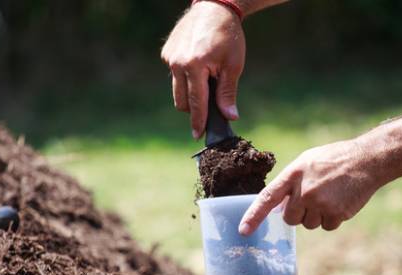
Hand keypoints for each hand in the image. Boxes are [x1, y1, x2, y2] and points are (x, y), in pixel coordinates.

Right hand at [161, 1, 244, 138]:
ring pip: (177, 90)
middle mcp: (177, 63)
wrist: (215, 8)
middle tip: (211, 106)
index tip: (197, 135)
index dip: (198, 121)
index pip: (196, 102)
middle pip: (182, 101)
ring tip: (207, 83)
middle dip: (195, 108)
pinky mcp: (167, 53)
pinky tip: (199, 67)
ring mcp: (170, 57)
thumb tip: (229, 117)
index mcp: (195, 66)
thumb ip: (228, 93)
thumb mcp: (233, 66)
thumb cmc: (228, 36)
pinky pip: (175, 75)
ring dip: (190, 94)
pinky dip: (186, 78)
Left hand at [239, 140, 393, 234]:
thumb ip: (290, 183)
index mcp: (293, 174)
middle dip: (299, 212)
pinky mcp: (336, 214)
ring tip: (330, 195)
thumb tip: (276, 208)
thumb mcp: (306, 163)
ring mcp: (320, 203)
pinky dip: (332, 218)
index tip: (243, 231)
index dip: (254, 216)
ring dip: (317, 215)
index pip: (267, 198)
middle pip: (290, 218)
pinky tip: (340, 201)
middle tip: (315, 195)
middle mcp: (304, 190)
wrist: (367, 160)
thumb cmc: (334, 160)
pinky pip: (326, 227)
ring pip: (308, 224)